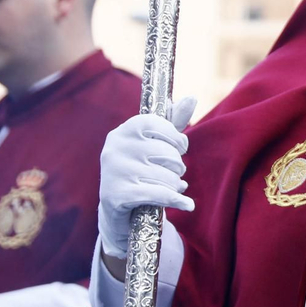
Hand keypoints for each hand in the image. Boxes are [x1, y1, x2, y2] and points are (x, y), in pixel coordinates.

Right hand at [98, 97, 196, 262]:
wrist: (117, 209)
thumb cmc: (141, 168)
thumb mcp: (156, 142)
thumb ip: (174, 120)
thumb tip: (192, 97)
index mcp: (125, 130)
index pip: (162, 125)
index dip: (177, 139)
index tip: (180, 148)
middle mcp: (115, 147)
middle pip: (169, 154)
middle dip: (178, 167)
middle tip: (174, 173)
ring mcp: (114, 172)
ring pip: (167, 177)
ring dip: (176, 185)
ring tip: (171, 187)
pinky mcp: (116, 195)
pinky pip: (160, 195)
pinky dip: (178, 200)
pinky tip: (187, 204)